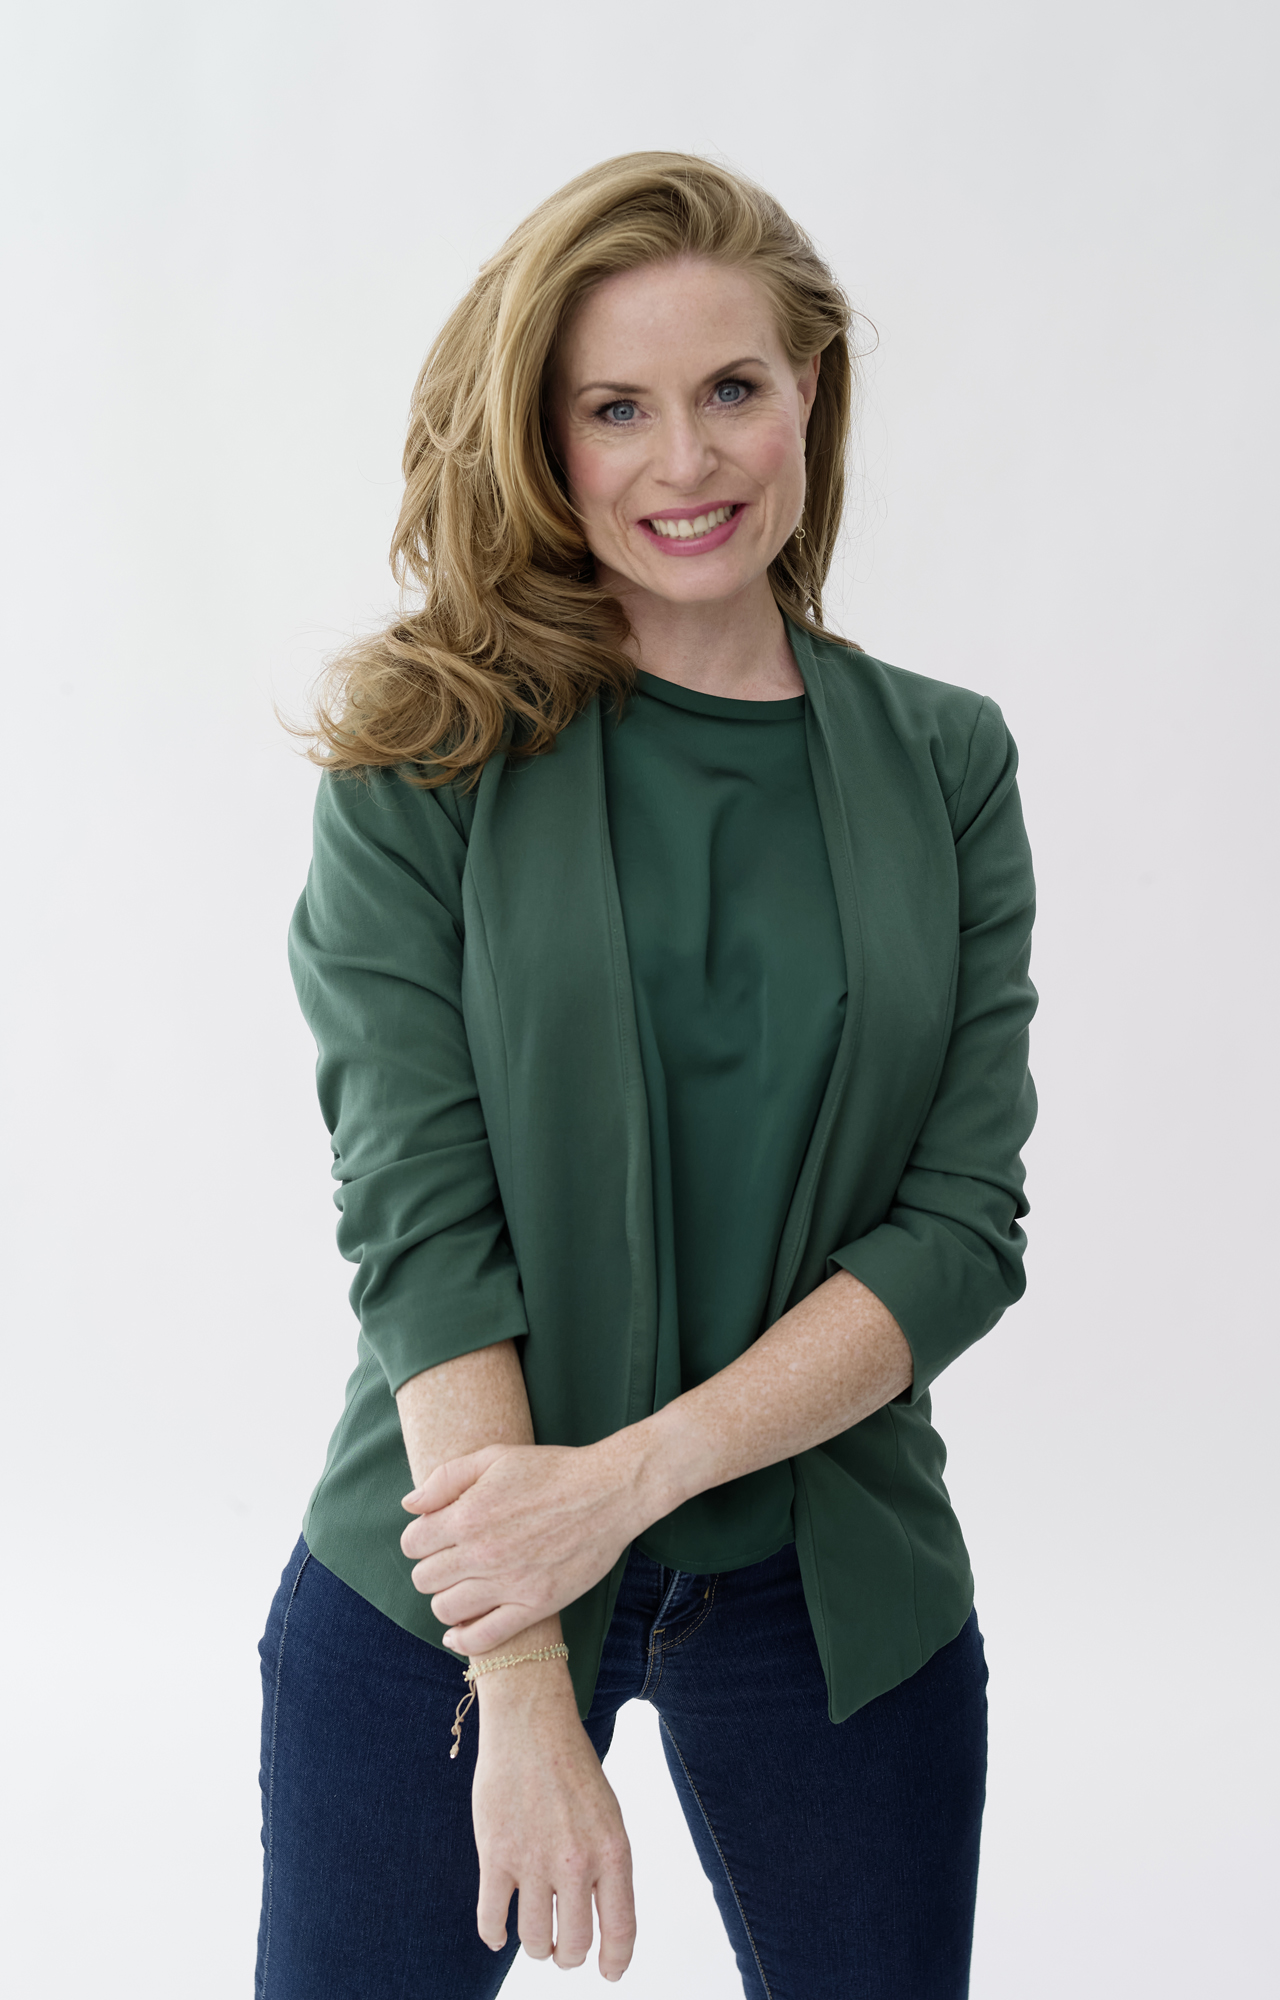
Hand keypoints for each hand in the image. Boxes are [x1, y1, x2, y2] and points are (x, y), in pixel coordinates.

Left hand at [400, 1438, 654, 1652]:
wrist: (609, 1493)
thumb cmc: (552, 1470)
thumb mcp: (495, 1457)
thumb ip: (446, 1478)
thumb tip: (409, 1506)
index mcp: (468, 1516)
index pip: (413, 1544)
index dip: (420, 1539)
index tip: (436, 1535)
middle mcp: (482, 1554)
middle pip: (425, 1578)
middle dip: (431, 1567)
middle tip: (451, 1559)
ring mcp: (508, 1584)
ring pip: (446, 1610)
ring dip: (446, 1599)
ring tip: (461, 1586)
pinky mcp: (534, 1606)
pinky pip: (484, 1639)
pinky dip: (463, 1640)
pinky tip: (459, 1631)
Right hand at [472, 1660, 634, 1978]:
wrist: (530, 1723)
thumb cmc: (571, 1766)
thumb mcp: (607, 1815)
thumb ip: (606, 1866)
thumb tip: (599, 1920)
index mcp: (613, 1851)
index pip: (620, 1929)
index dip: (615, 1961)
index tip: (608, 1973)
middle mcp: (577, 1862)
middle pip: (574, 1944)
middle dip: (569, 1955)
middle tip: (563, 1949)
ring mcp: (534, 1860)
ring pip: (535, 1940)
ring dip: (536, 1946)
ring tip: (536, 1937)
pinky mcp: (495, 1855)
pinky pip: (491, 1920)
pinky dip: (494, 1934)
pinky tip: (498, 1932)